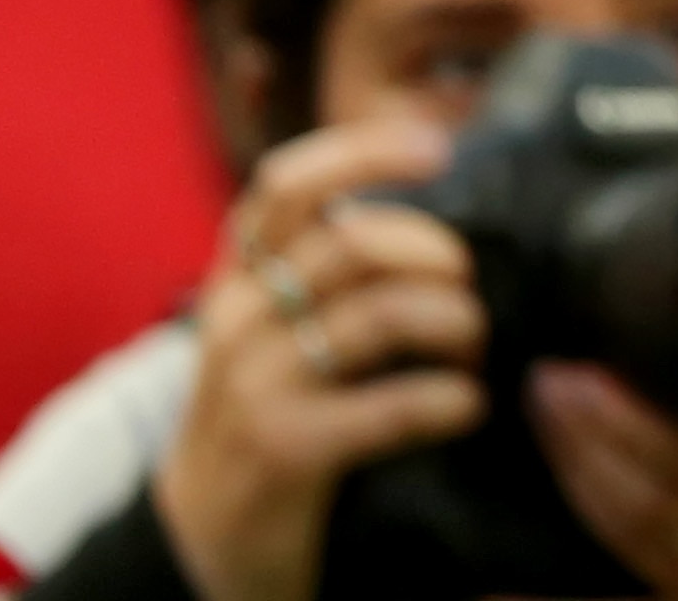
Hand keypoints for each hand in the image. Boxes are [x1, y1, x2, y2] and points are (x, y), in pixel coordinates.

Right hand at [152, 122, 480, 600]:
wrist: (204, 530)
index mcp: (238, 276)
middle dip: (441, 255)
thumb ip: (328, 258)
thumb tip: (434, 178)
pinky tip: (467, 406)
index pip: (287, 184)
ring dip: (458, 323)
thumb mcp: (274, 319)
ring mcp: (255, 384)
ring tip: (473, 347)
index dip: (365, 152)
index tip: (438, 149)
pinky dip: (452, 399)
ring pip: (385, 314)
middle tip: (469, 287)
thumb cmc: (269, 403)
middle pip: (357, 243)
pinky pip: (396, 404)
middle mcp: (237, 319)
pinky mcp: (286, 448)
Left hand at [532, 367, 677, 600]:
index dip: (636, 422)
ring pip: (635, 542)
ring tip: (551, 425)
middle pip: (655, 501)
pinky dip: (580, 558)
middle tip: (550, 384)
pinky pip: (631, 584)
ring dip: (582, 481)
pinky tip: (537, 539)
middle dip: (591, 441)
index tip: (592, 374)